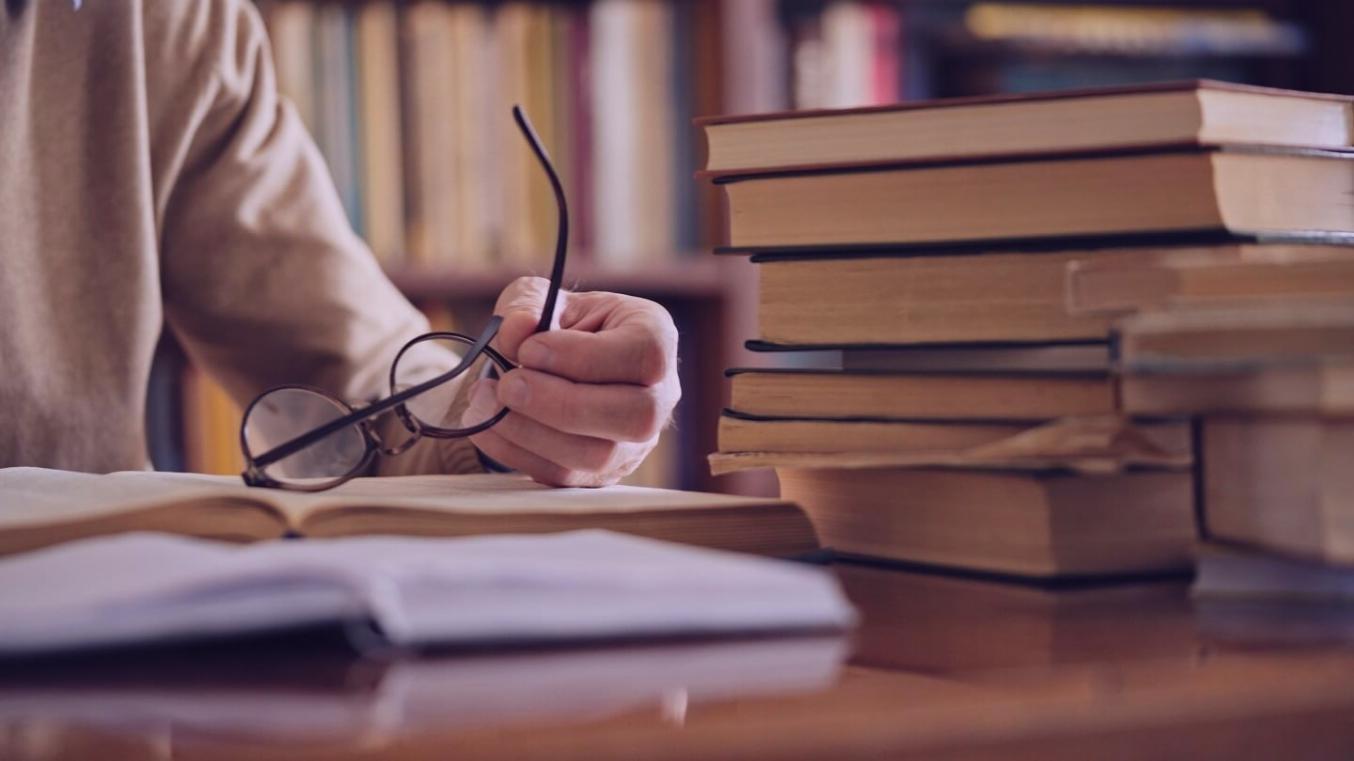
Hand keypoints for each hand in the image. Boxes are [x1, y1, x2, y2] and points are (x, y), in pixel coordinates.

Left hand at [463, 276, 680, 486]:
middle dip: (563, 404)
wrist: (554, 367)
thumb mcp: (541, 298)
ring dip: (532, 432)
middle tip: (508, 385)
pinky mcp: (601, 473)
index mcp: (654, 336)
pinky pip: (564, 475)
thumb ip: (526, 305)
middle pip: (636, 416)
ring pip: (599, 455)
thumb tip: (517, 330)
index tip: (529, 350)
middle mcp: (659, 395)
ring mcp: (635, 442)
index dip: (585, 357)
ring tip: (485, 402)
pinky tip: (485, 425)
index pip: (644, 355)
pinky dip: (516, 451)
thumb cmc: (558, 326)